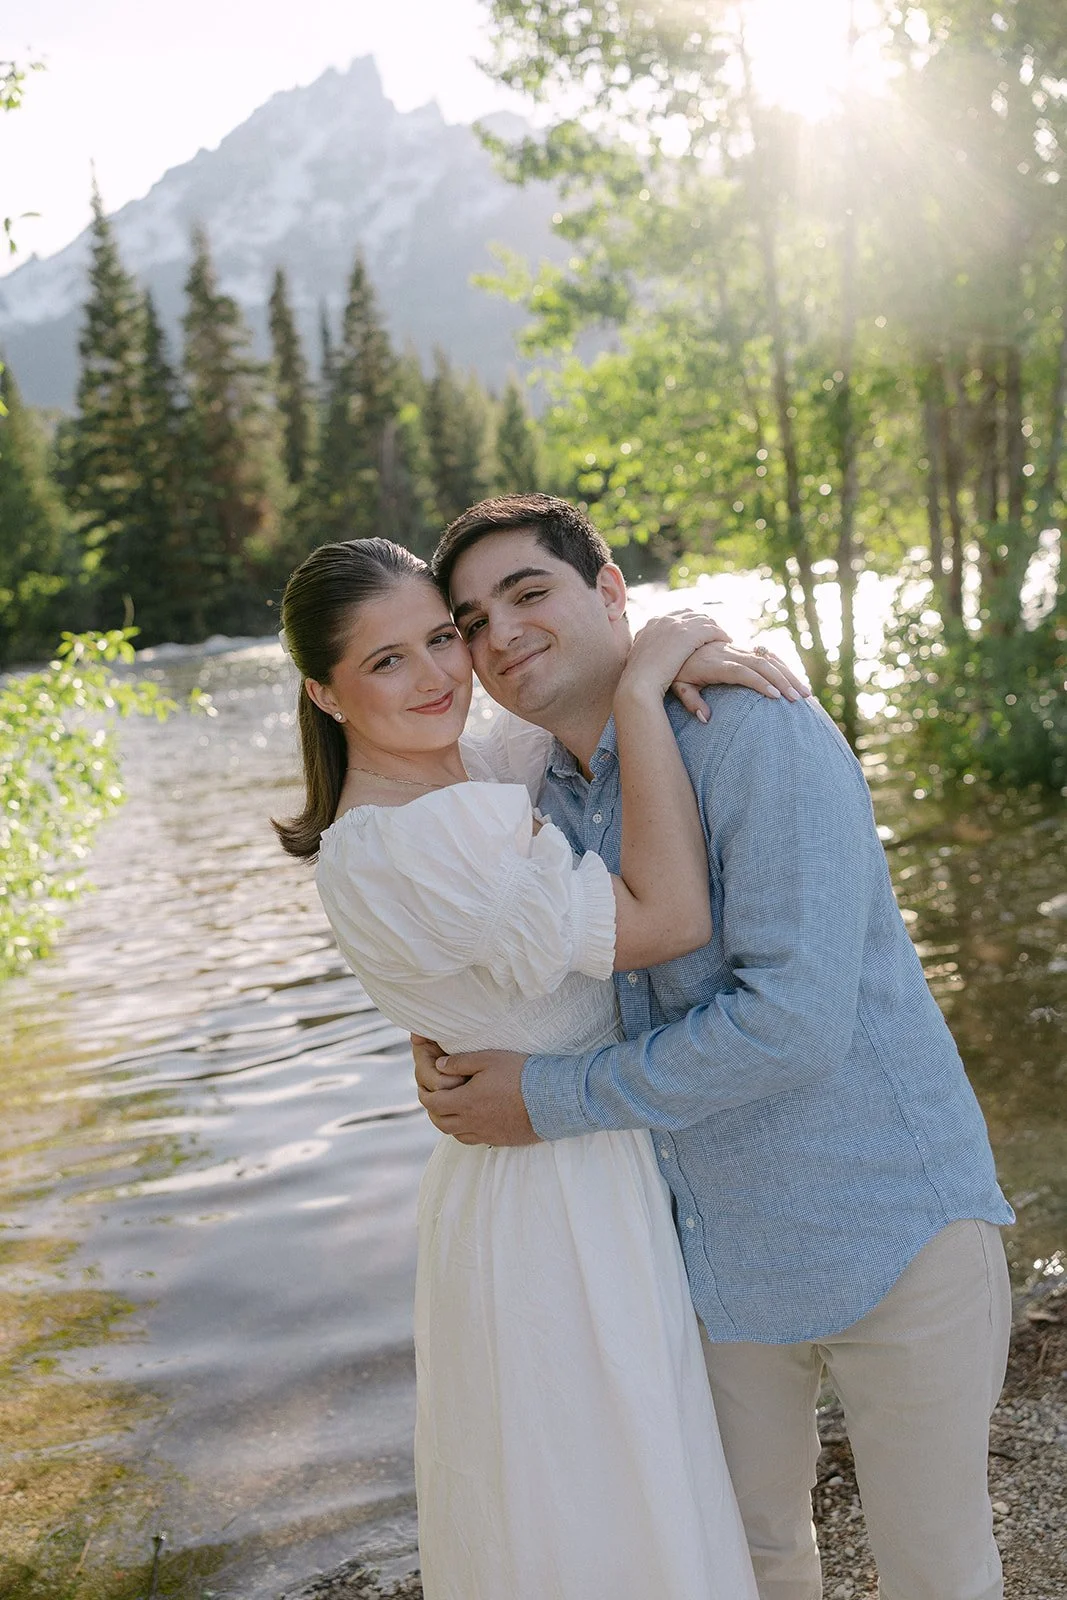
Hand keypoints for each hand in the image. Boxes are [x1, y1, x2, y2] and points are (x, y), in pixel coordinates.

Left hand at [414, 1039, 537, 1145]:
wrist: (551, 1099)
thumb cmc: (520, 1074)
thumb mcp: (488, 1058)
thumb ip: (460, 1062)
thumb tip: (439, 1066)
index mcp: (465, 1101)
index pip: (432, 1103)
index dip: (424, 1095)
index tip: (423, 1086)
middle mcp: (472, 1121)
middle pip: (440, 1122)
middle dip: (432, 1110)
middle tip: (433, 1098)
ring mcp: (485, 1133)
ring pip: (454, 1134)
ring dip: (446, 1122)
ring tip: (449, 1110)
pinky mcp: (499, 1139)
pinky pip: (472, 1140)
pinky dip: (464, 1131)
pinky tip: (470, 1121)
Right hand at [622, 611, 731, 699]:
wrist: (639, 683)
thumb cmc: (638, 679)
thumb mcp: (640, 659)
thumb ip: (648, 653)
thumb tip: (649, 659)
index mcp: (653, 624)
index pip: (677, 615)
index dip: (690, 622)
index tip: (699, 632)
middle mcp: (665, 620)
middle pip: (692, 614)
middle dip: (705, 623)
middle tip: (715, 634)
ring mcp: (676, 625)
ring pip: (704, 620)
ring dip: (715, 628)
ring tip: (724, 637)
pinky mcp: (688, 634)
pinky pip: (711, 629)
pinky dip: (720, 634)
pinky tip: (727, 641)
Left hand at [670, 640, 810, 720]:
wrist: (676, 641)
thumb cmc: (676, 669)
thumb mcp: (678, 685)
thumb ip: (691, 700)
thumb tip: (706, 718)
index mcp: (714, 663)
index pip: (741, 672)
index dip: (759, 682)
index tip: (775, 696)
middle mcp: (729, 654)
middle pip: (761, 665)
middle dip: (782, 681)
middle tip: (798, 699)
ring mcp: (738, 650)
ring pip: (768, 660)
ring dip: (788, 676)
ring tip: (806, 694)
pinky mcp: (742, 649)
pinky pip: (767, 655)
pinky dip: (783, 667)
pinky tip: (796, 680)